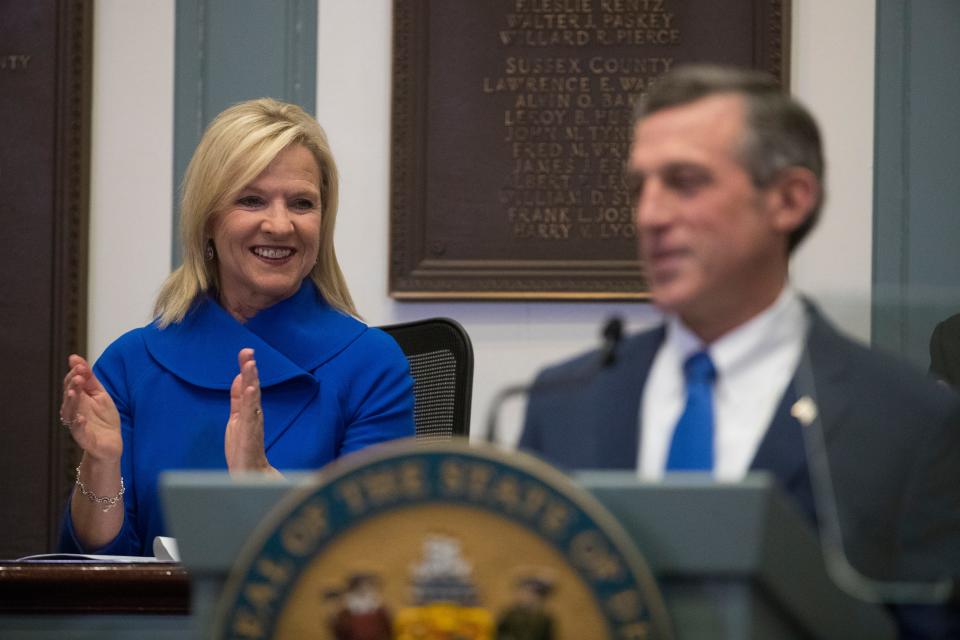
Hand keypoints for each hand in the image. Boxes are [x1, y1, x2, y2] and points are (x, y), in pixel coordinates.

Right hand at [61, 354, 121, 462]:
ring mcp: (78, 425)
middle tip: (79, 376)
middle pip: (69, 396)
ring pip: (70, 413)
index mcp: (78, 400)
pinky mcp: (85, 439)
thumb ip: (90, 379)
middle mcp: (74, 411)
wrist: (111, 444)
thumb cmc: (104, 418)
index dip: (75, 374)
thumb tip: (76, 358)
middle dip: (73, 385)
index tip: (80, 364)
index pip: (72, 384)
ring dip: (71, 402)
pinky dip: (79, 425)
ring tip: (74, 391)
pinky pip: (79, 432)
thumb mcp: (100, 395)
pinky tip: (81, 418)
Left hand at [225, 348, 276, 474]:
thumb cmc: (245, 456)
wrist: (249, 486)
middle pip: (251, 391)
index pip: (248, 389)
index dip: (247, 371)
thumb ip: (238, 401)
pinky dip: (252, 403)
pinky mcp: (251, 442)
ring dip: (252, 382)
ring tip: (250, 364)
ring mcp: (253, 431)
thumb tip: (239, 379)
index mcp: (248, 415)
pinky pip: (252, 419)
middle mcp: (253, 420)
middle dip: (249, 371)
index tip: (246, 352)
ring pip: (253, 402)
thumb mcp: (237, 422)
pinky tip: (251, 389)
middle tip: (247, 351)